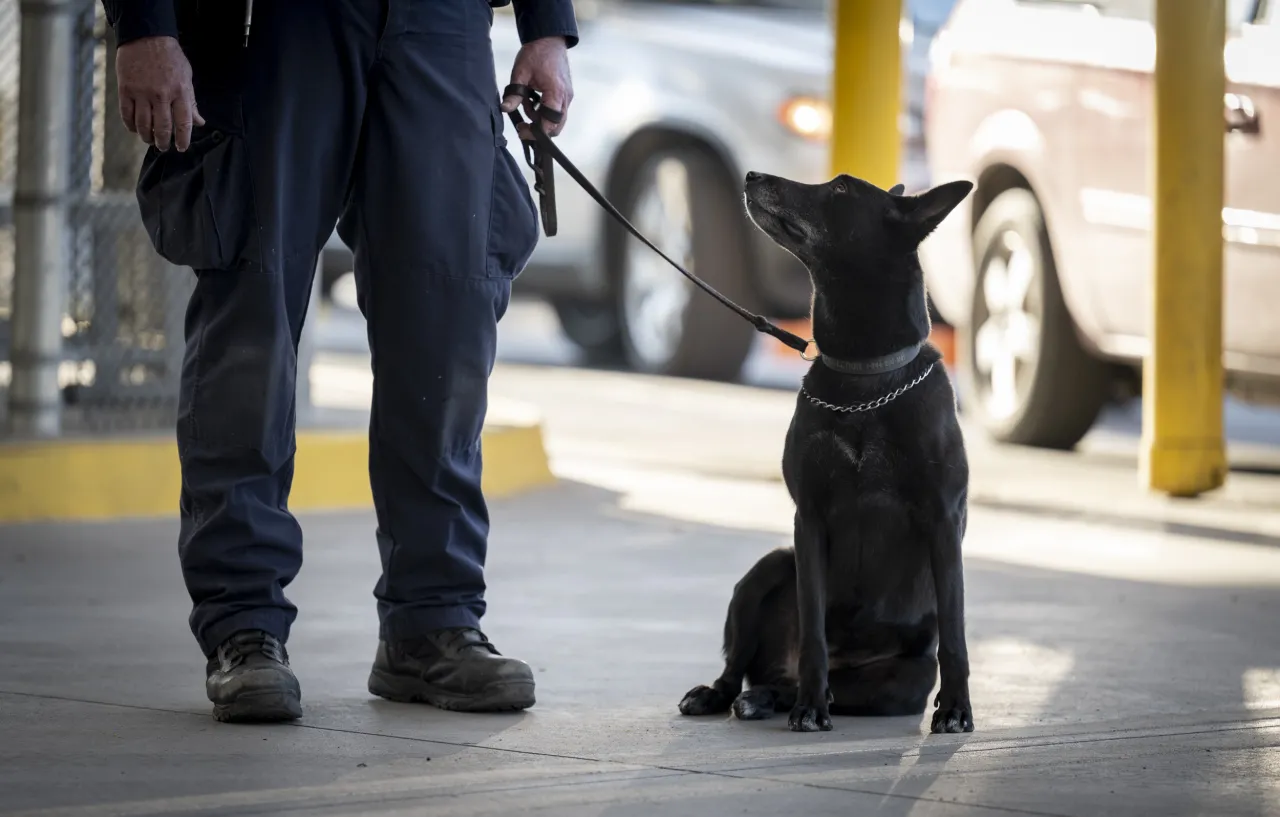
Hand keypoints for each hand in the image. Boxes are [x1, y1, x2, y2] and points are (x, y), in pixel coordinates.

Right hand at [116, 36, 203, 151]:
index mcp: (180, 92)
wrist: (145, 36)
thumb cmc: (170, 57)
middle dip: (163, 142)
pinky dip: (131, 125)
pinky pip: (127, 114)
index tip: (181, 148)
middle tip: (163, 147)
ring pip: (143, 124)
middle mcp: (161, 95)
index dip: (183, 140)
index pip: (183, 123)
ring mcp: (141, 92)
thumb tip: (199, 122)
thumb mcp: (186, 77)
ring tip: (150, 140)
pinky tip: (135, 129)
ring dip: (146, 137)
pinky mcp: (125, 89)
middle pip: (162, 128)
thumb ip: (191, 101)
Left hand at [501, 36, 572, 137]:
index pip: (550, 123)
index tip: (521, 130)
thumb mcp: (520, 73)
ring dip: (541, 119)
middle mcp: (565, 98)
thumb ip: (514, 94)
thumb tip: (505, 109)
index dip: (536, 132)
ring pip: (557, 121)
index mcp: (556, 93)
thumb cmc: (536, 54)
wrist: (549, 40)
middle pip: (556, 127)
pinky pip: (557, 111)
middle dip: (539, 129)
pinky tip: (534, 101)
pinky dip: (545, 112)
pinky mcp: (565, 95)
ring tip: (526, 104)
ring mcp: (567, 97)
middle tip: (522, 125)